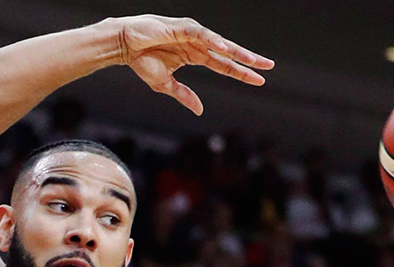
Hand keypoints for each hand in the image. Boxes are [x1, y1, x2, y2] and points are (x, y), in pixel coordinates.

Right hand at [109, 15, 273, 114]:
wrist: (124, 46)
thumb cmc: (142, 61)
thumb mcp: (165, 84)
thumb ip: (184, 95)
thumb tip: (200, 111)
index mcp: (196, 56)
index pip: (224, 66)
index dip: (241, 72)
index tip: (259, 80)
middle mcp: (198, 45)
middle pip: (228, 54)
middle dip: (248, 60)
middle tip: (269, 66)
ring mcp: (192, 35)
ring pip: (220, 44)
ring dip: (236, 51)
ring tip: (252, 60)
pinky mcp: (183, 28)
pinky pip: (202, 35)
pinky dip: (213, 41)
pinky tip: (224, 48)